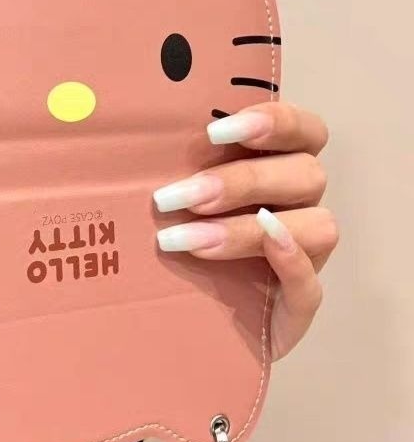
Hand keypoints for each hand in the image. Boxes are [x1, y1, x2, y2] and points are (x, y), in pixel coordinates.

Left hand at [153, 102, 338, 360]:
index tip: (214, 133)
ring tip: (183, 241)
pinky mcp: (296, 305)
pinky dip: (291, 262)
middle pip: (306, 175)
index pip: (303, 130)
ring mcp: (303, 257)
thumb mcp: (170, 197)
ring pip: (316, 226)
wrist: (167, 319)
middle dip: (240, 182)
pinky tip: (265, 248)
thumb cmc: (167, 241)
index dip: (275, 122)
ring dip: (246, 229)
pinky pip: (312, 284)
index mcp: (275, 168)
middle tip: (176, 198)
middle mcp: (297, 207)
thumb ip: (169, 166)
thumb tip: (124, 135)